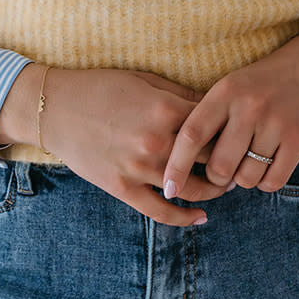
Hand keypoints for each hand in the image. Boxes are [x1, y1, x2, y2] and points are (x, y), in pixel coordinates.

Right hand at [0, 65, 229, 226]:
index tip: (243, 135)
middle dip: (229, 163)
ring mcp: (139, 168)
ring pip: (190, 188)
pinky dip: (183, 218)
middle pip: (209, 159)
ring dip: (214, 191)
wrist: (55, 107)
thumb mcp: (144, 80)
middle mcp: (156, 141)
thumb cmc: (101, 87)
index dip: (233, 132)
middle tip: (242, 164)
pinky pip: (160, 211)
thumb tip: (216, 106)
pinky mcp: (122, 188)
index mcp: (165, 110)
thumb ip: (180, 95)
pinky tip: (201, 218)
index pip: (215, 127)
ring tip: (226, 186)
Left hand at [161, 32, 298, 201]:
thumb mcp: (230, 88)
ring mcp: (275, 123)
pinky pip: (273, 181)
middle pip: (219, 166)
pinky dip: (266, 182)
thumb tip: (180, 163)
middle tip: (223, 171)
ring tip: (249, 160)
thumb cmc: (260, 85)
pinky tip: (267, 166)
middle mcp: (248, 107)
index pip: (192, 135)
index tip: (168, 189)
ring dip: (244, 179)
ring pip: (246, 178)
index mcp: (225, 93)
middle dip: (217, 178)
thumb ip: (209, 119)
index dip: (177, 166)